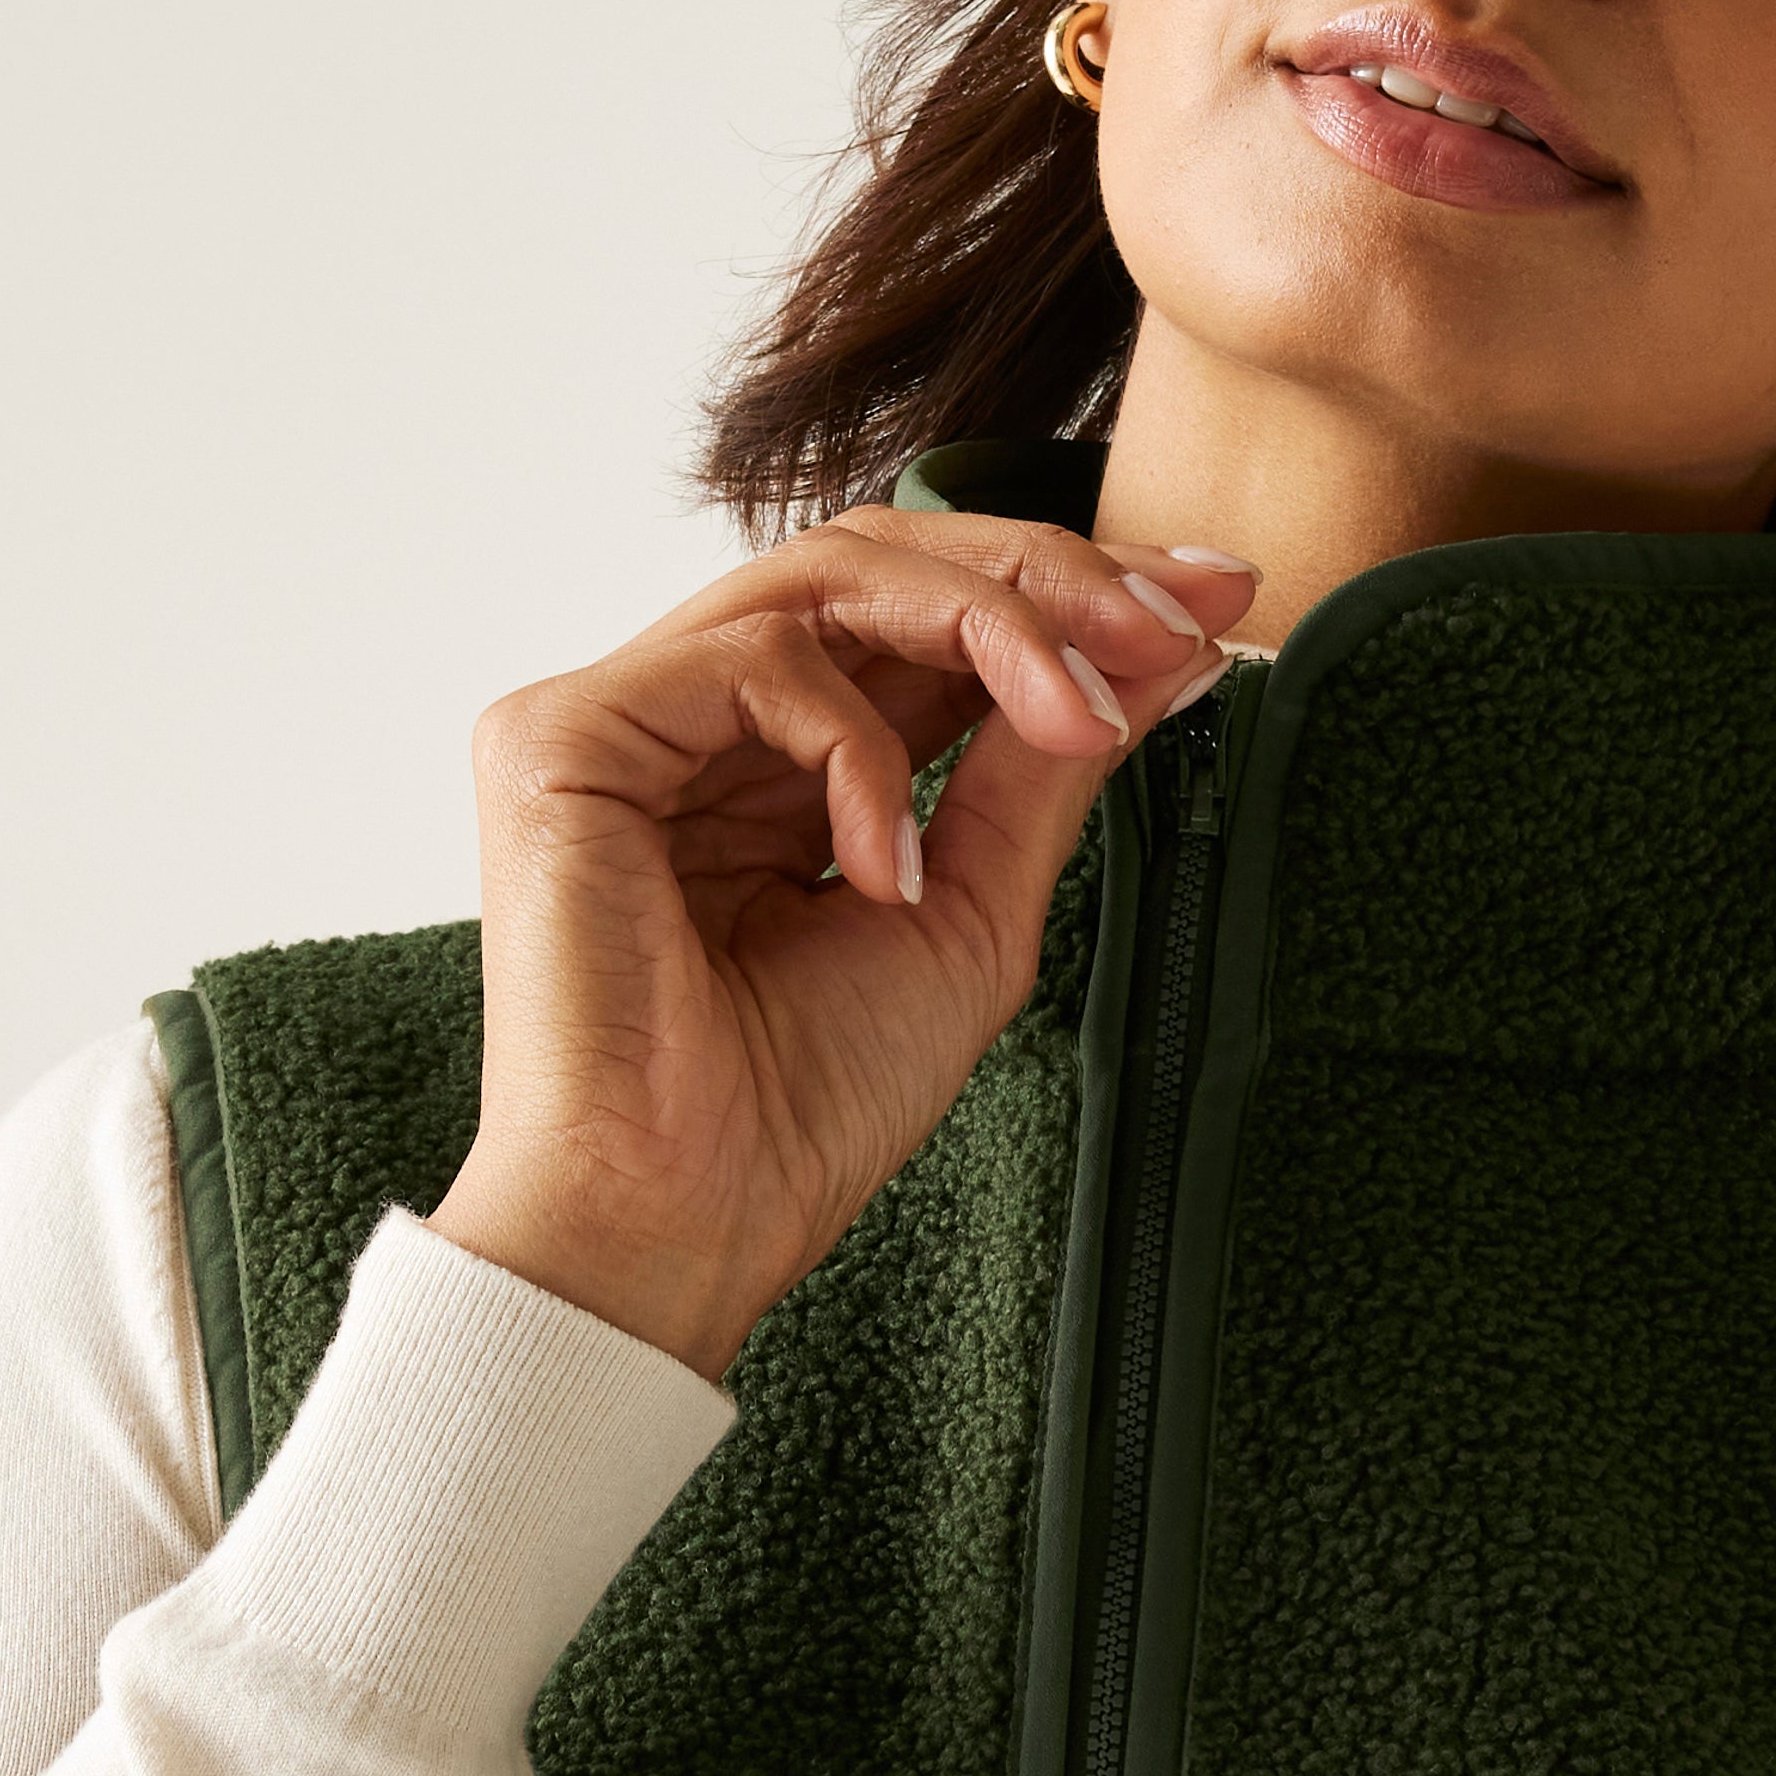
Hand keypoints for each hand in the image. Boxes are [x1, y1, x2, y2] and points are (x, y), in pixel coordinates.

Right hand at [424, 509, 1257, 1377]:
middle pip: (884, 554)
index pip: (930, 614)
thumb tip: (1168, 651)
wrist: (685, 1221)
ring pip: (831, 571)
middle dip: (1048, 576)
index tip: (1215, 599)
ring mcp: (628, 714)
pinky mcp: (560, 736)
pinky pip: (752, 659)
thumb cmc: (804, 1102)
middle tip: (1168, 621)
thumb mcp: (975, 906)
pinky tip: (886, 865)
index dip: (1074, 589)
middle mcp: (702, 715)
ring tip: (1075, 719)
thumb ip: (1047, 764)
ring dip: (991, 626)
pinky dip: (857, 749)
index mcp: (785, 755)